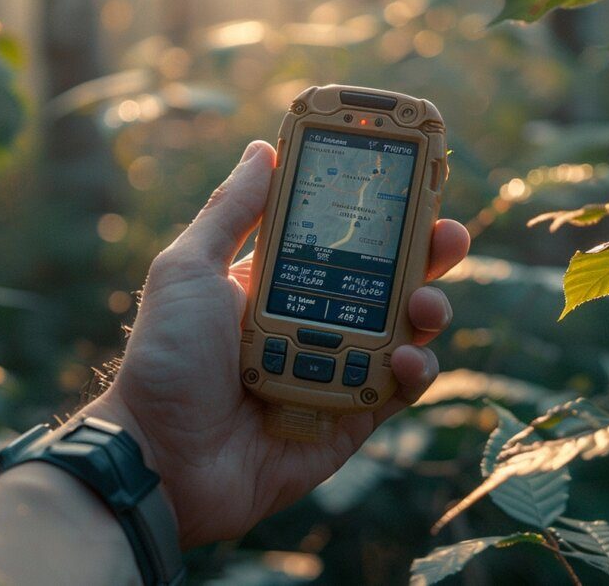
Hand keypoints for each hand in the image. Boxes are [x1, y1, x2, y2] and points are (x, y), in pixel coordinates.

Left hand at [88, 141, 468, 547]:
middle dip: (427, 255)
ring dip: (428, 311)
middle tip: (448, 236)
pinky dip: (410, 373)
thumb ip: (231, 212)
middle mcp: (315, 323)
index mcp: (281, 283)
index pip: (345, 239)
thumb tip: (261, 150)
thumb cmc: (165, 359)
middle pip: (390, 281)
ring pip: (404, 334)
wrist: (159, 458)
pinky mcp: (349, 419)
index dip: (382, 213)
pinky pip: (395, 392)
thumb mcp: (189, 269)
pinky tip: (402, 359)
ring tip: (425, 304)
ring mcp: (336, 371)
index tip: (412, 183)